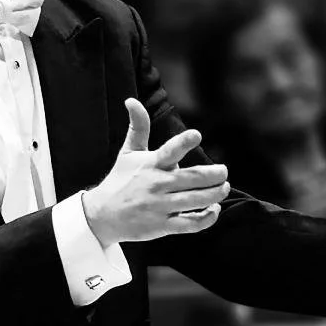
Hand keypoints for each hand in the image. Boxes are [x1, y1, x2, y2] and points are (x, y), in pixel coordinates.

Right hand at [82, 98, 229, 244]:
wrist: (102, 215)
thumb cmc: (120, 179)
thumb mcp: (128, 152)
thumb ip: (138, 126)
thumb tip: (131, 100)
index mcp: (150, 164)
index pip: (169, 151)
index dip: (183, 142)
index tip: (197, 135)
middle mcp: (156, 185)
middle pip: (192, 178)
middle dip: (214, 174)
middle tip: (224, 171)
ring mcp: (160, 206)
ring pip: (195, 201)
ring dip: (215, 194)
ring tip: (223, 187)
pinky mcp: (162, 226)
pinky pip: (191, 224)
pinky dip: (207, 218)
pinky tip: (214, 209)